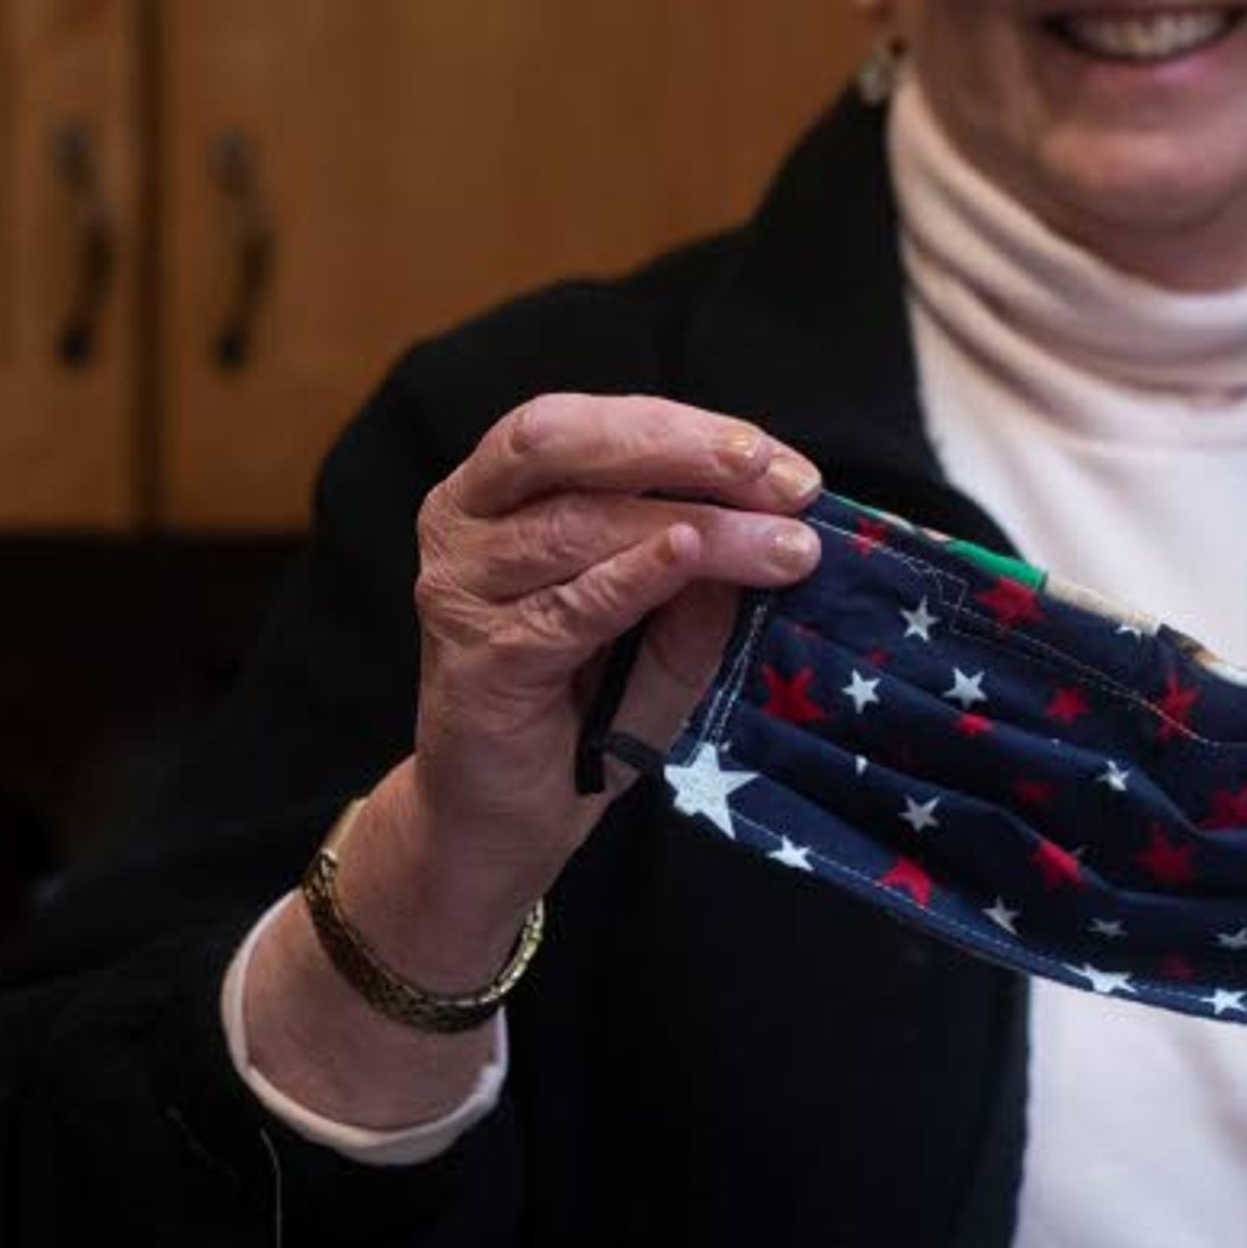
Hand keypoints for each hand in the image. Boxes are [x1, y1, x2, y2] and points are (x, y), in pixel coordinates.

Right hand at [360, 396, 823, 974]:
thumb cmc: (580, 712)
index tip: (784, 466)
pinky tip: (687, 556)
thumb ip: (700, 576)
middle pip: (566, 444)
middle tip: (779, 482)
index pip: (590, 428)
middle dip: (682, 450)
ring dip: (696, 527)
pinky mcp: (479, 656)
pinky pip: (569, 605)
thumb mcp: (663, 630)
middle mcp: (463, 520)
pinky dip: (634, 575)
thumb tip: (769, 516)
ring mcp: (462, 587)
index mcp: (499, 490)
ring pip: (580, 525)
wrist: (507, 819)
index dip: (687, 430)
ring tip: (778, 547)